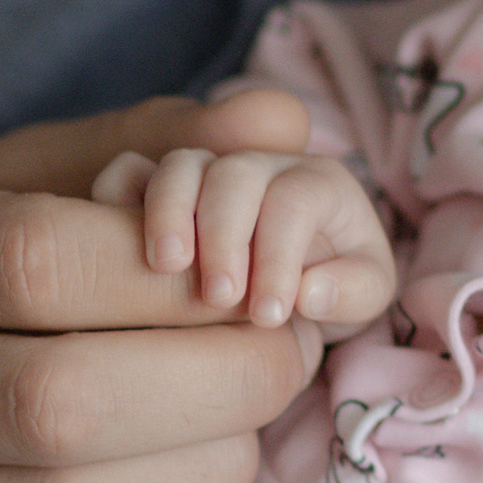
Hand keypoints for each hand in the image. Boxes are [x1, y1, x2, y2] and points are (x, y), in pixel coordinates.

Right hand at [91, 142, 396, 336]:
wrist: (298, 276)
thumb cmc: (335, 281)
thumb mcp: (364, 293)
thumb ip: (353, 291)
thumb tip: (312, 292)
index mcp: (317, 182)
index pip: (295, 202)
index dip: (280, 256)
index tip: (269, 316)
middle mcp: (260, 166)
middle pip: (234, 176)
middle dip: (224, 236)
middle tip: (219, 299)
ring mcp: (208, 171)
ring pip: (182, 166)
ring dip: (169, 214)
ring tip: (166, 269)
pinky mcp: (160, 187)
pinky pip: (129, 171)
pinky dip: (117, 198)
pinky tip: (119, 246)